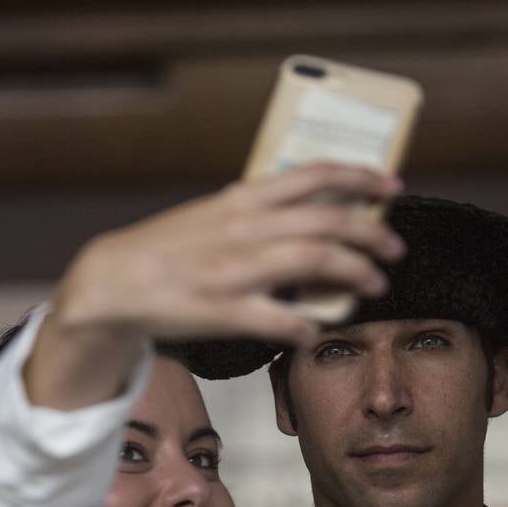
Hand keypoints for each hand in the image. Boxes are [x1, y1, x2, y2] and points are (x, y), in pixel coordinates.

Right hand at [56, 162, 402, 343]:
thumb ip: (261, 211)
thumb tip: (313, 213)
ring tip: (375, 284)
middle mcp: (243, 228)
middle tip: (394, 249)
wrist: (113, 281)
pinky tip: (314, 331)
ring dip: (353, 273)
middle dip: (371, 234)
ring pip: (312, 261)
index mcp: (243, 199)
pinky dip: (304, 325)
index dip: (358, 178)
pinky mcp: (220, 310)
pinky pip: (276, 318)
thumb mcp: (215, 213)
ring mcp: (233, 270)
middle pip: (325, 222)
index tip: (389, 186)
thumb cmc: (170, 249)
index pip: (312, 175)